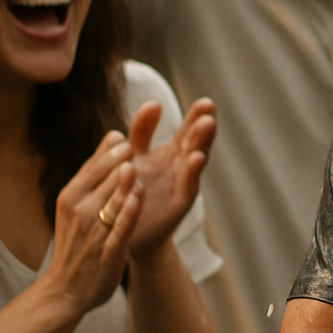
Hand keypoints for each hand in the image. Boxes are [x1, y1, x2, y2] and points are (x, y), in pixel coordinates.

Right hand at [45, 132, 142, 313]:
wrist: (65, 290)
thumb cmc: (76, 242)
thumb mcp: (77, 204)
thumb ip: (95, 174)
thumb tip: (114, 136)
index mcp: (71, 196)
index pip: (92, 167)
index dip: (108, 151)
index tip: (123, 137)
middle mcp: (79, 210)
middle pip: (102, 181)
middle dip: (116, 162)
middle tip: (132, 146)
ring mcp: (93, 231)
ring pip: (111, 201)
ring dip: (121, 184)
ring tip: (133, 166)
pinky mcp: (108, 250)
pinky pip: (120, 227)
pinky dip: (128, 212)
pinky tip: (139, 196)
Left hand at [124, 98, 215, 259]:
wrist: (122, 230)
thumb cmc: (131, 190)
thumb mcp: (134, 155)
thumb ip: (143, 131)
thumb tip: (154, 103)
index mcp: (171, 154)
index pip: (187, 131)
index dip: (196, 116)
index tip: (206, 102)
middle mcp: (180, 168)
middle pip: (195, 143)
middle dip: (202, 125)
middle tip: (209, 108)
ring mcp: (181, 186)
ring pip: (194, 161)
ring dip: (201, 143)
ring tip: (207, 125)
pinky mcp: (177, 205)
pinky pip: (186, 187)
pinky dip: (191, 172)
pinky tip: (196, 158)